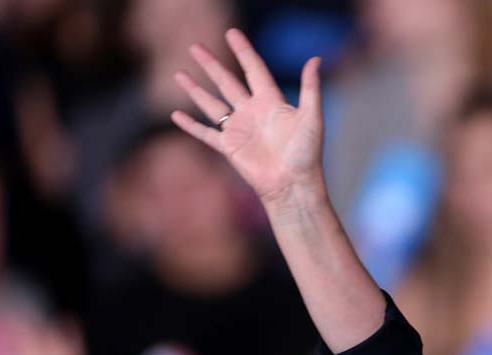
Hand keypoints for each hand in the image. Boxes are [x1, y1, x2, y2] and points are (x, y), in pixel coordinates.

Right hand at [171, 29, 323, 206]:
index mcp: (272, 102)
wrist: (293, 184)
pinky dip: (190, 125)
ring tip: (178, 74)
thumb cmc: (306, 153)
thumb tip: (315, 59)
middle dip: (211, 64)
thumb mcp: (312, 117)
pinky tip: (176, 114)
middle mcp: (252, 113)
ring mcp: (239, 130)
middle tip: (196, 46)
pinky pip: (206, 133)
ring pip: (212, 104)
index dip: (243, 51)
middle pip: (227, 82)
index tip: (232, 33)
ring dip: (195, 89)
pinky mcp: (229, 148)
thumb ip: (311, 88)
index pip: (254, 70)